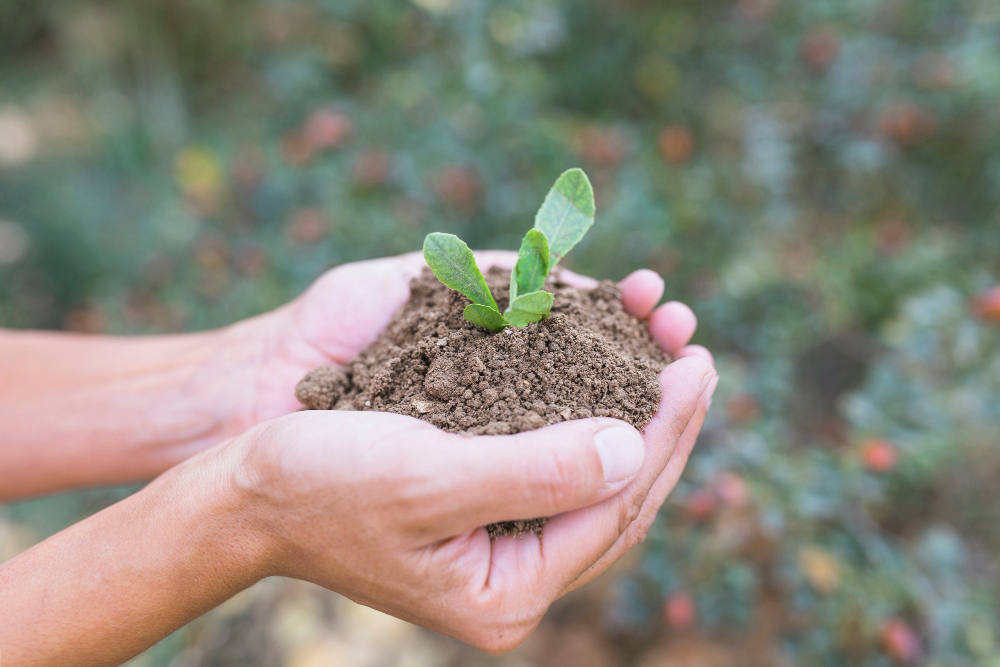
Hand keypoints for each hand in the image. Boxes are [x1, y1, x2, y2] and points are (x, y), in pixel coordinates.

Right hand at [227, 268, 715, 652]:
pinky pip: (549, 447)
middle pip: (617, 492)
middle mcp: (513, 569)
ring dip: (631, 405)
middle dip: (663, 420)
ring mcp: (497, 534)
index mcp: (508, 591)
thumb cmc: (322, 483)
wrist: (244, 484)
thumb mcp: (427, 481)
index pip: (615, 508)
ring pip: (590, 467)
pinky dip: (579, 400)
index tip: (698, 366)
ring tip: (666, 345)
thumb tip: (635, 448)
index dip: (666, 433)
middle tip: (698, 353)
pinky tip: (603, 360)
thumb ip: (534, 474)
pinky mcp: (478, 493)